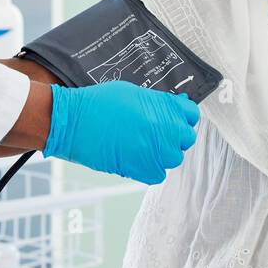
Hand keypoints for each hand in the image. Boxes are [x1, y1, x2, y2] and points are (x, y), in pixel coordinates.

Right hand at [43, 81, 200, 184]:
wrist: (75, 122)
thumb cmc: (99, 103)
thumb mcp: (134, 93)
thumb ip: (158, 103)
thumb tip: (172, 108)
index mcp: (168, 108)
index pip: (191, 114)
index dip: (180, 116)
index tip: (172, 119)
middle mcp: (168, 130)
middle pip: (186, 138)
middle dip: (172, 136)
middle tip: (152, 133)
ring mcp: (158, 152)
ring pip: (173, 158)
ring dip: (161, 153)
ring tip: (140, 145)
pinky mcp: (145, 170)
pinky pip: (158, 174)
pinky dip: (148, 168)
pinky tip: (134, 157)